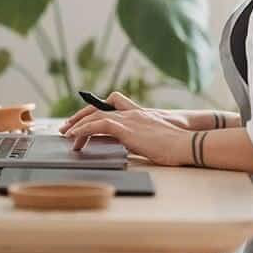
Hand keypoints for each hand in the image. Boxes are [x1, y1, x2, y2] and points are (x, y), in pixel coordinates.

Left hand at [62, 106, 192, 166]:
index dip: (96, 111)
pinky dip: (84, 129)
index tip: (85, 121)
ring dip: (78, 125)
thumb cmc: (176, 147)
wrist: (185, 144)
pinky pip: (99, 124)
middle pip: (99, 108)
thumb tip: (132, 146)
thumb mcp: (156, 140)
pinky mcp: (127, 128)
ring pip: (96, 115)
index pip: (112, 105)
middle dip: (81, 117)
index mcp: (140, 115)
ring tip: (67, 136)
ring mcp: (129, 119)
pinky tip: (75, 137)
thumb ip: (142, 139)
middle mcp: (132, 113)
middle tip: (67, 128)